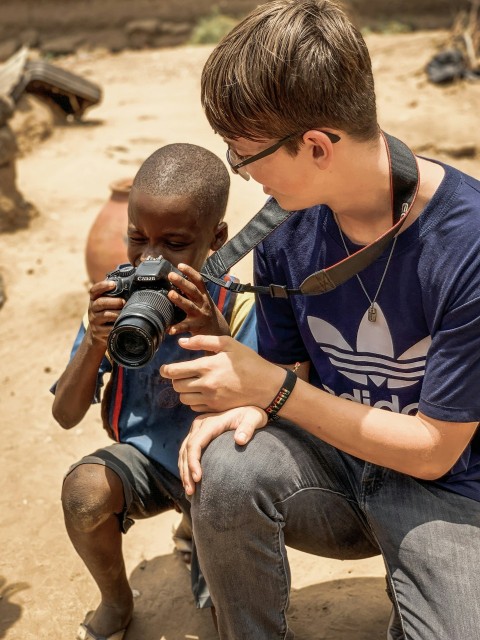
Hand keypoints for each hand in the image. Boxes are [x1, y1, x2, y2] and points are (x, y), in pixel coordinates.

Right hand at [86, 280, 124, 347]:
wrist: (98, 333)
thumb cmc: (107, 313)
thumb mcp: (106, 304)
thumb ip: (113, 295)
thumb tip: (129, 286)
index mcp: (94, 299)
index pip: (94, 290)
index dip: (102, 286)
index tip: (113, 284)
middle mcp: (92, 309)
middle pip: (100, 303)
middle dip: (114, 301)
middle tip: (123, 302)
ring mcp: (94, 321)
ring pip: (105, 315)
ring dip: (117, 313)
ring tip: (125, 313)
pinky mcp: (98, 332)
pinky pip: (108, 328)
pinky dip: (116, 326)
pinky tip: (122, 324)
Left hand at [161, 335, 284, 411]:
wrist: (267, 386)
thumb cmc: (249, 361)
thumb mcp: (228, 344)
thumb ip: (203, 341)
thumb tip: (181, 342)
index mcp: (207, 365)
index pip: (175, 371)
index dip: (166, 370)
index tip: (164, 369)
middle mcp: (206, 384)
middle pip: (177, 386)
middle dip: (175, 379)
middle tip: (180, 374)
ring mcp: (211, 398)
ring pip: (184, 398)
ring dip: (184, 391)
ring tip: (191, 383)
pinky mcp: (216, 408)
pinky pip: (195, 408)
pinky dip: (194, 401)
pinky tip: (202, 393)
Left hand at [167, 264, 229, 336]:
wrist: (218, 331)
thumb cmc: (206, 313)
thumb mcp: (204, 300)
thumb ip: (193, 291)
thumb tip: (178, 280)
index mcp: (203, 295)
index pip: (198, 280)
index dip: (190, 272)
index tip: (180, 265)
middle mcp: (202, 303)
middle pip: (192, 290)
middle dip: (182, 282)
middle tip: (171, 275)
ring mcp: (199, 314)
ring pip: (189, 305)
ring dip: (179, 299)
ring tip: (170, 294)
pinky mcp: (196, 326)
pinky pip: (185, 326)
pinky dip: (177, 328)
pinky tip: (169, 329)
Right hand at [179, 406, 267, 493]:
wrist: (250, 408)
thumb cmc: (253, 414)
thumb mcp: (254, 418)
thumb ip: (248, 428)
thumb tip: (239, 440)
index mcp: (211, 422)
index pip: (195, 444)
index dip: (193, 462)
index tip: (198, 478)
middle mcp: (200, 424)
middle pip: (186, 449)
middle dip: (186, 471)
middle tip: (191, 491)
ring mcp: (198, 429)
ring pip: (184, 451)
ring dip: (184, 471)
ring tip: (189, 490)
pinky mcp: (199, 434)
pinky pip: (188, 451)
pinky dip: (186, 465)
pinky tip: (190, 479)